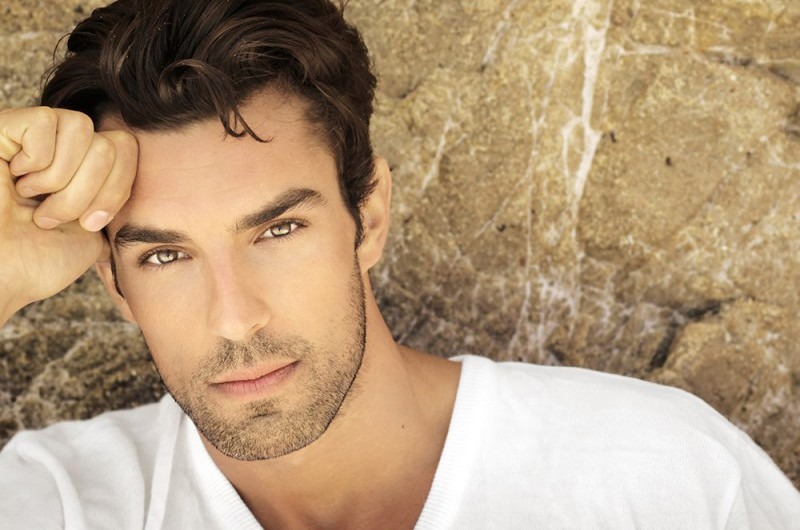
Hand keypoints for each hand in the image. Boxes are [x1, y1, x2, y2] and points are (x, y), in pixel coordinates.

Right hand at [0, 107, 136, 323]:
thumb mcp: (91, 240)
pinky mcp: (4, 126)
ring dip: (62, 179)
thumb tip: (140, 215)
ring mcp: (31, 136)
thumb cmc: (33, 263)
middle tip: (51, 217)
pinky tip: (12, 179)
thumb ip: (114, 213)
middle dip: (86, 192)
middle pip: (109, 144)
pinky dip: (36, 160)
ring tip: (32, 201)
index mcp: (82, 174)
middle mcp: (59, 150)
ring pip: (83, 129)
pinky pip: (48, 121)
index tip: (89, 224)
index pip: (127, 149)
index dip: (116, 189)